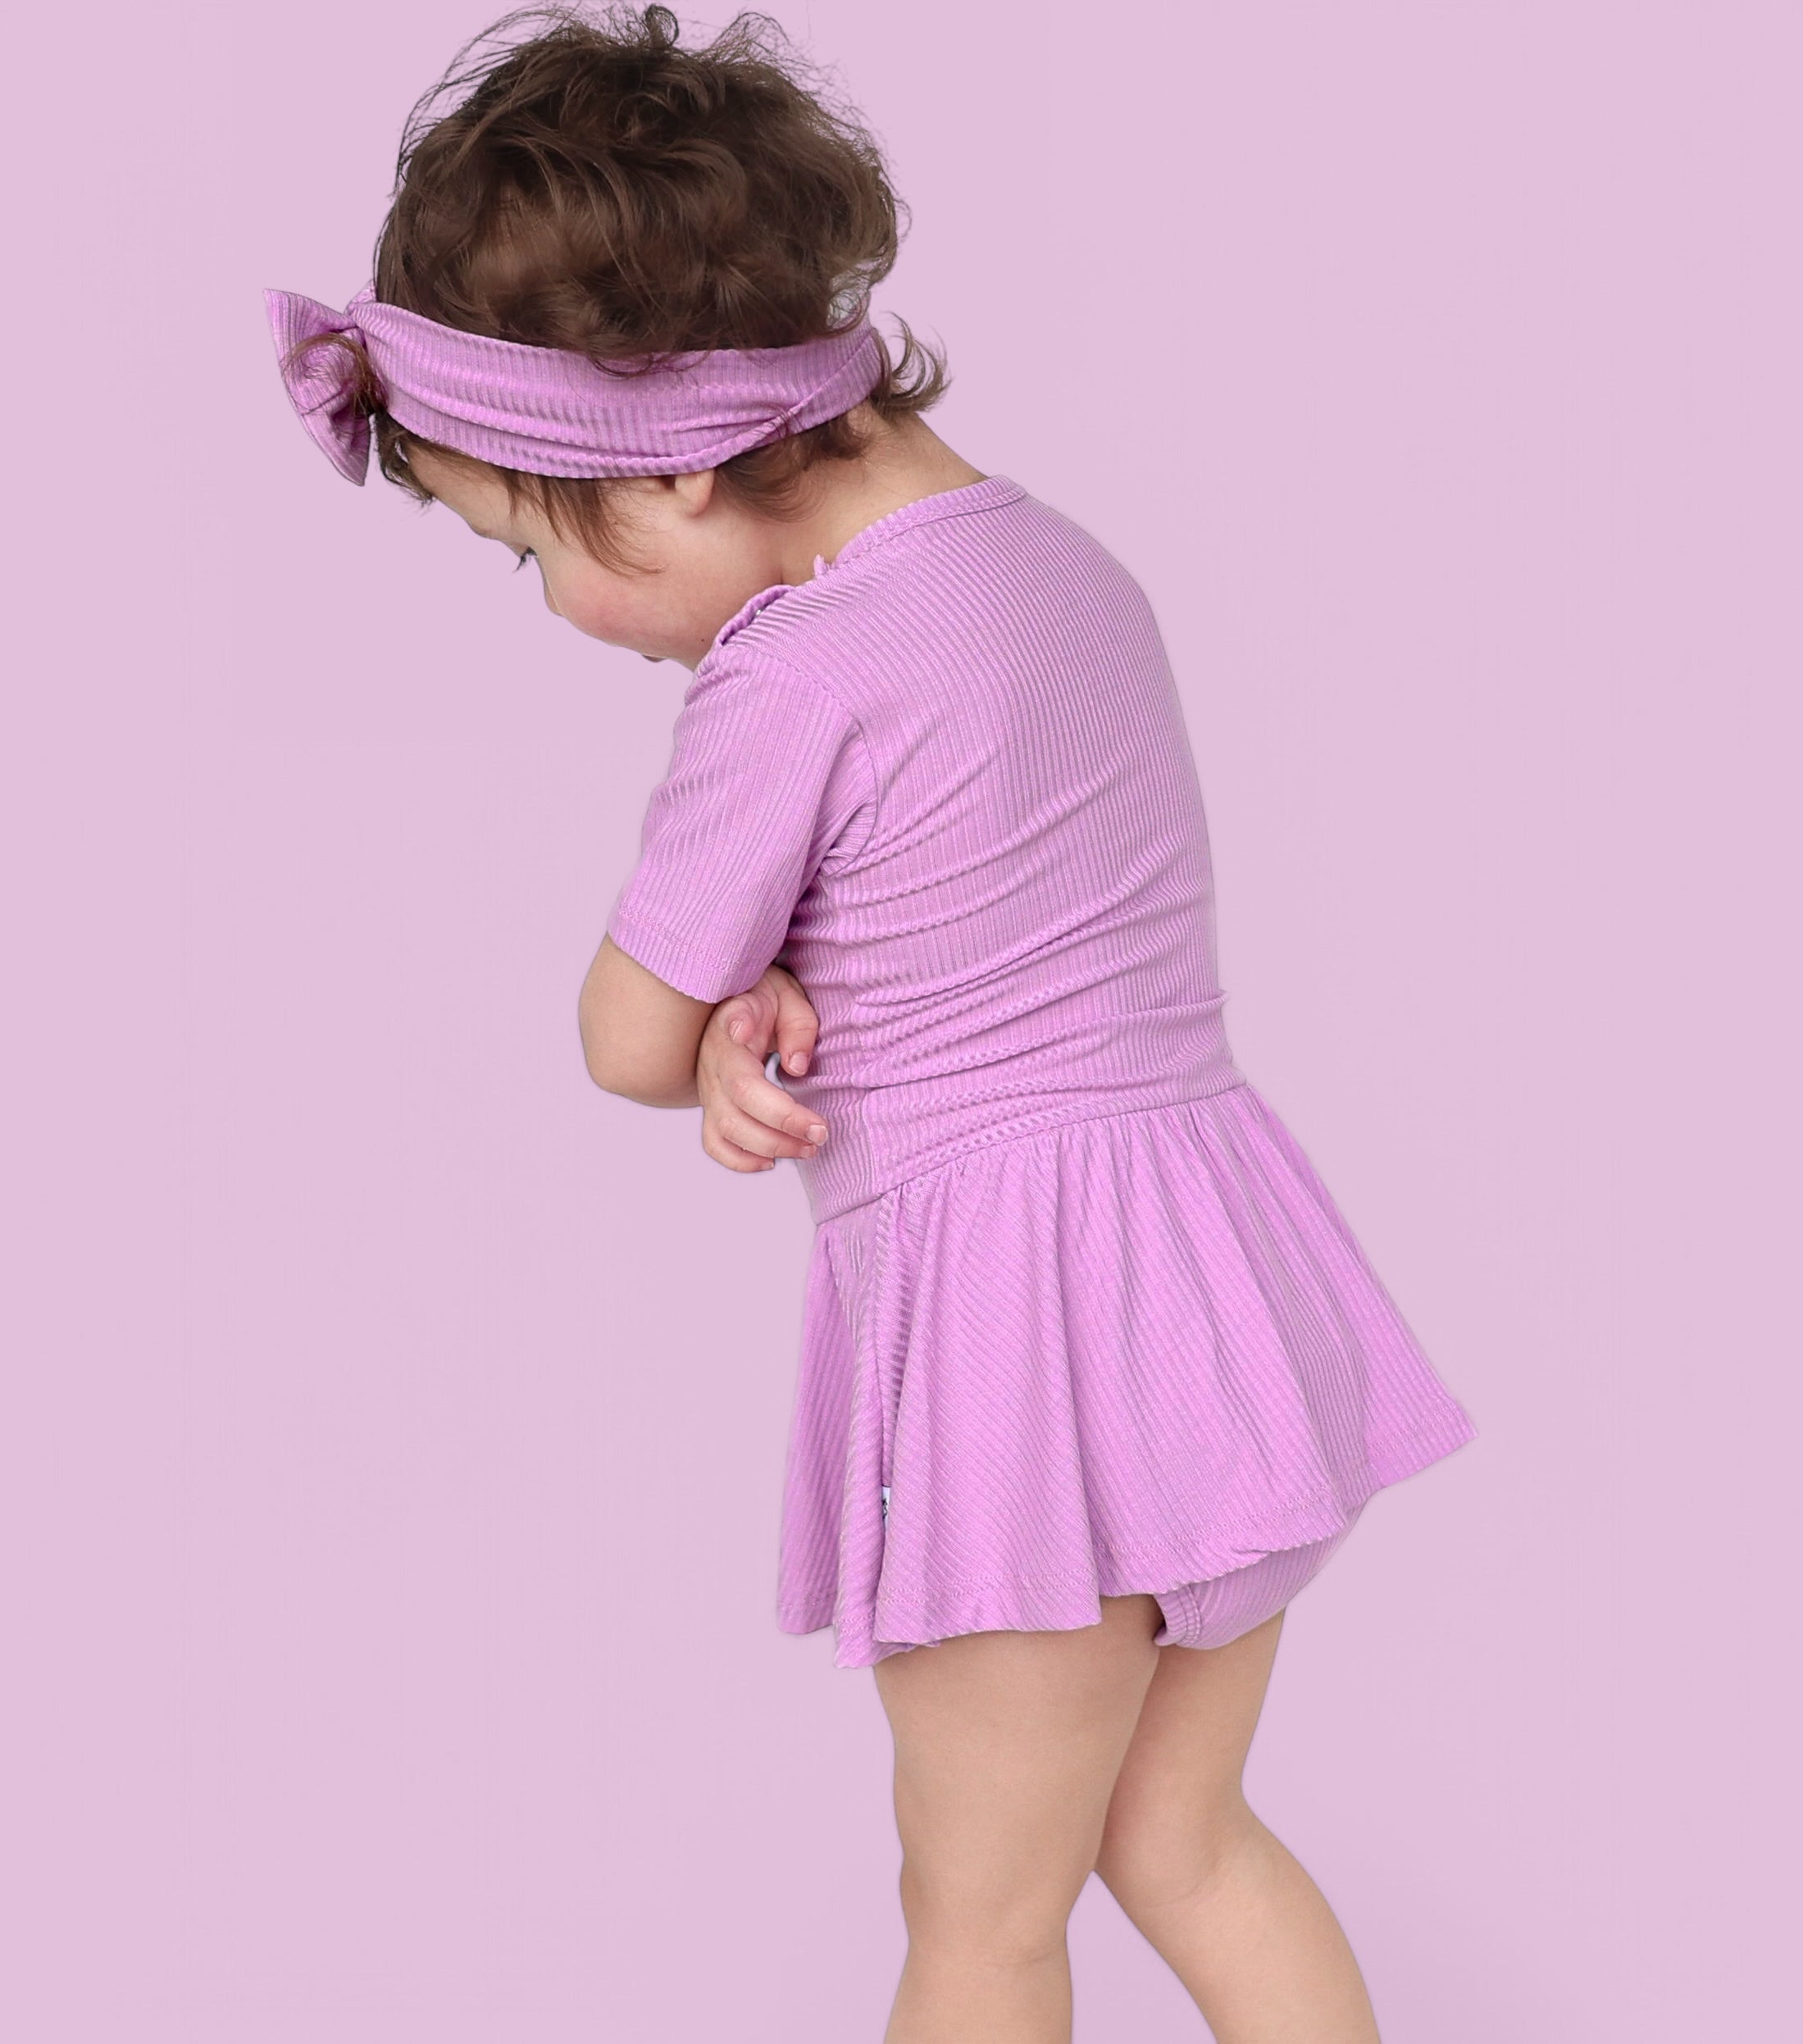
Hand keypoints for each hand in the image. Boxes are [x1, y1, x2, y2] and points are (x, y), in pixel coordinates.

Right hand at [695, 965, 830, 1173]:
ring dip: (770, 1147)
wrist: (737, 1002)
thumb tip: (797, 1066)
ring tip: (809, 1148)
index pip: (737, 1052)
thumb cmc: (766, 999)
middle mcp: (712, 1064)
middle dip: (782, 1126)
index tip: (774, 1054)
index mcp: (728, 1031)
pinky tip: (772, 1161)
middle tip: (821, 1132)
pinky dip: (741, 1160)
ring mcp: (708, 1090)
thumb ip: (797, 1026)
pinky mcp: (712, 1108)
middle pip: (736, 1107)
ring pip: (726, 1131)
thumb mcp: (788, 997)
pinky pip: (716, 1143)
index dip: (747, 1051)